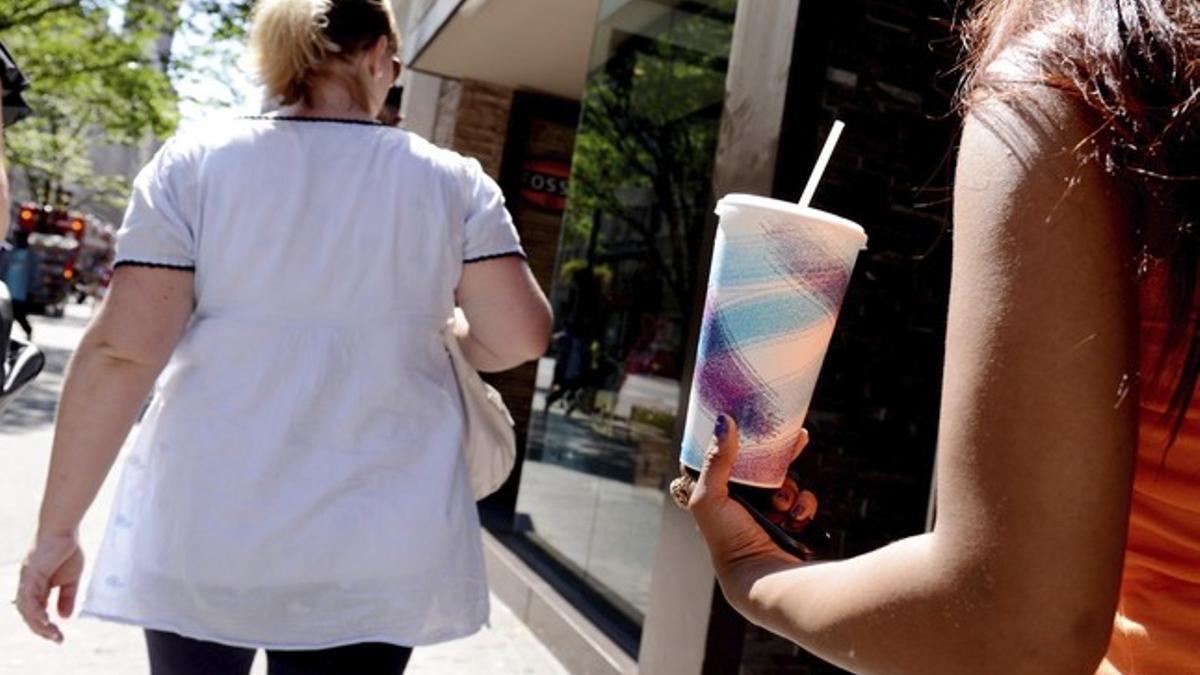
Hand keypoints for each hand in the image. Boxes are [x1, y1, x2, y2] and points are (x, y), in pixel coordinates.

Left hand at [15, 533, 84, 642]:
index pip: (36, 612)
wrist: (63, 529)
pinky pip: (29, 599)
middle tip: (57, 639)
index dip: (46, 625)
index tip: (59, 636)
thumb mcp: (70, 579)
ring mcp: (26, 581)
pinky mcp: (30, 576)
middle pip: (29, 615)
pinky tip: (45, 620)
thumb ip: (66, 597)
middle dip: (41, 630)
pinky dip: (35, 612)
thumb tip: (64, 617)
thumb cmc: (66, 549)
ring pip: (26, 610)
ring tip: (52, 633)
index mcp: (36, 587)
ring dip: (37, 624)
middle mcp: (27, 586)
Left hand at [676, 414, 808, 608]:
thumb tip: (725, 420)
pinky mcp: (793, 526)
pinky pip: (804, 504)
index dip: (750, 443)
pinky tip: (797, 518)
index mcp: (722, 497)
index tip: (764, 424)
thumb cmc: (727, 541)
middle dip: (783, 456)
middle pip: (767, 469)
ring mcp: (771, 517)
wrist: (763, 579)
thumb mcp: (711, 497)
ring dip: (792, 490)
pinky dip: (804, 507)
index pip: (735, 461)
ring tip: (784, 505)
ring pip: (789, 485)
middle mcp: (745, 506)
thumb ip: (716, 460)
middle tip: (798, 439)